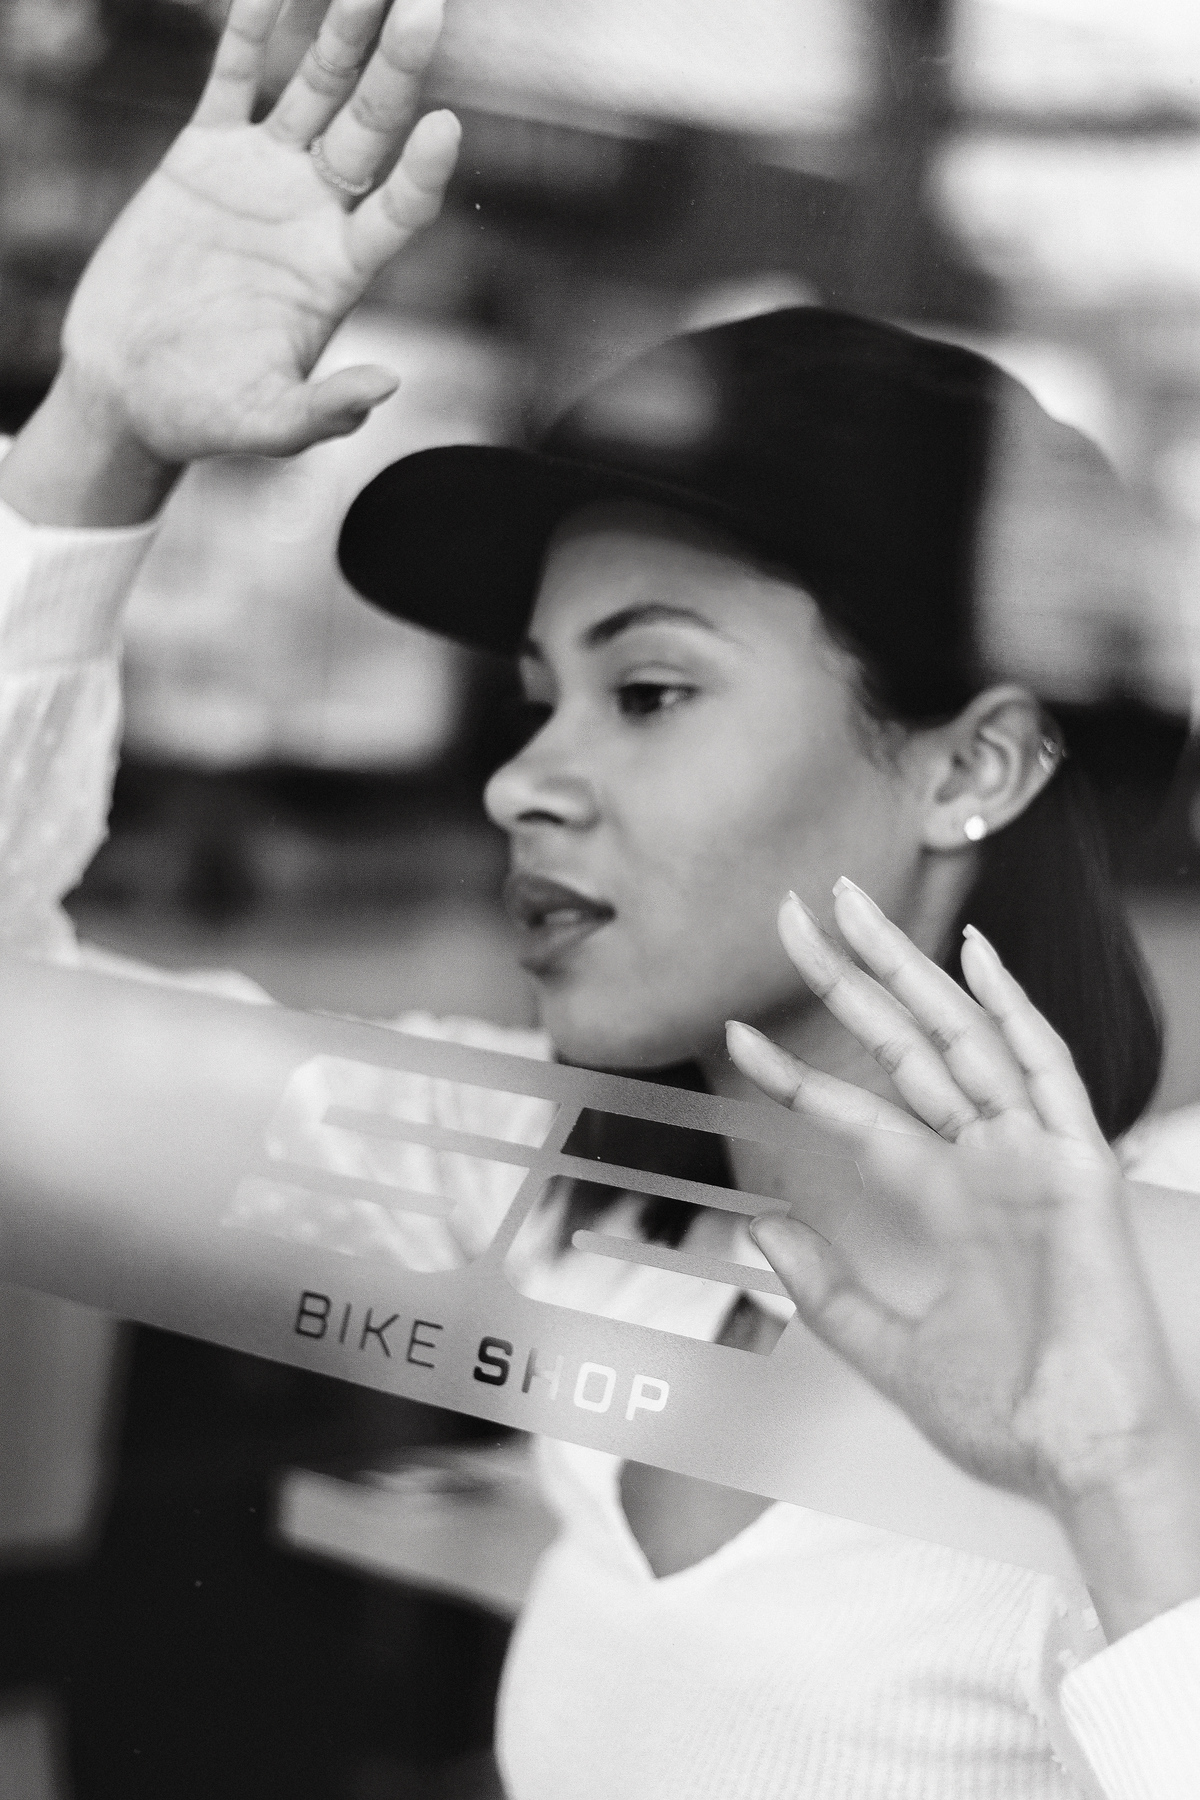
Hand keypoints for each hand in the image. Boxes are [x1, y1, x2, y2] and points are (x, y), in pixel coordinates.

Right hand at [30, 0, 456, 493]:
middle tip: (428, 8)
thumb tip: (388, 387)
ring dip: (341, 35)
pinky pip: (233, 80)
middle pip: (370, 129)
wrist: (129, 389)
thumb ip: (325, 410)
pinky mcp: (204, 157)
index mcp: (339, 270)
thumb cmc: (204, 415)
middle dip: (398, 71)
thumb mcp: (268, 423)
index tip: (448, 128)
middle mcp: (313, 214)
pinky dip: (251, 34)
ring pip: (313, 90)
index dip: (423, 171)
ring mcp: (262, 178)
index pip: (399, 209)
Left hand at [727, 882, 1199, 1551]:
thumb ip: (828, 1291)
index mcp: (945, 1198)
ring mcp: (1030, 1157)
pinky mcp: (1076, 1169)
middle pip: (903, 1044)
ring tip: (852, 907)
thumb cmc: (1008, 1417)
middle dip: (847, 977)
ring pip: (961, 1037)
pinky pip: (1046, 1072)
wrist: (1083, 1464)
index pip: (855, 1110)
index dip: (793, 1070)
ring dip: (908, 969)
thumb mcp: (891, 1350)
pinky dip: (1014, 1013)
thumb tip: (760, 1228)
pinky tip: (975, 959)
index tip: (733, 1032)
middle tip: (790, 913)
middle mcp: (984, 1161)